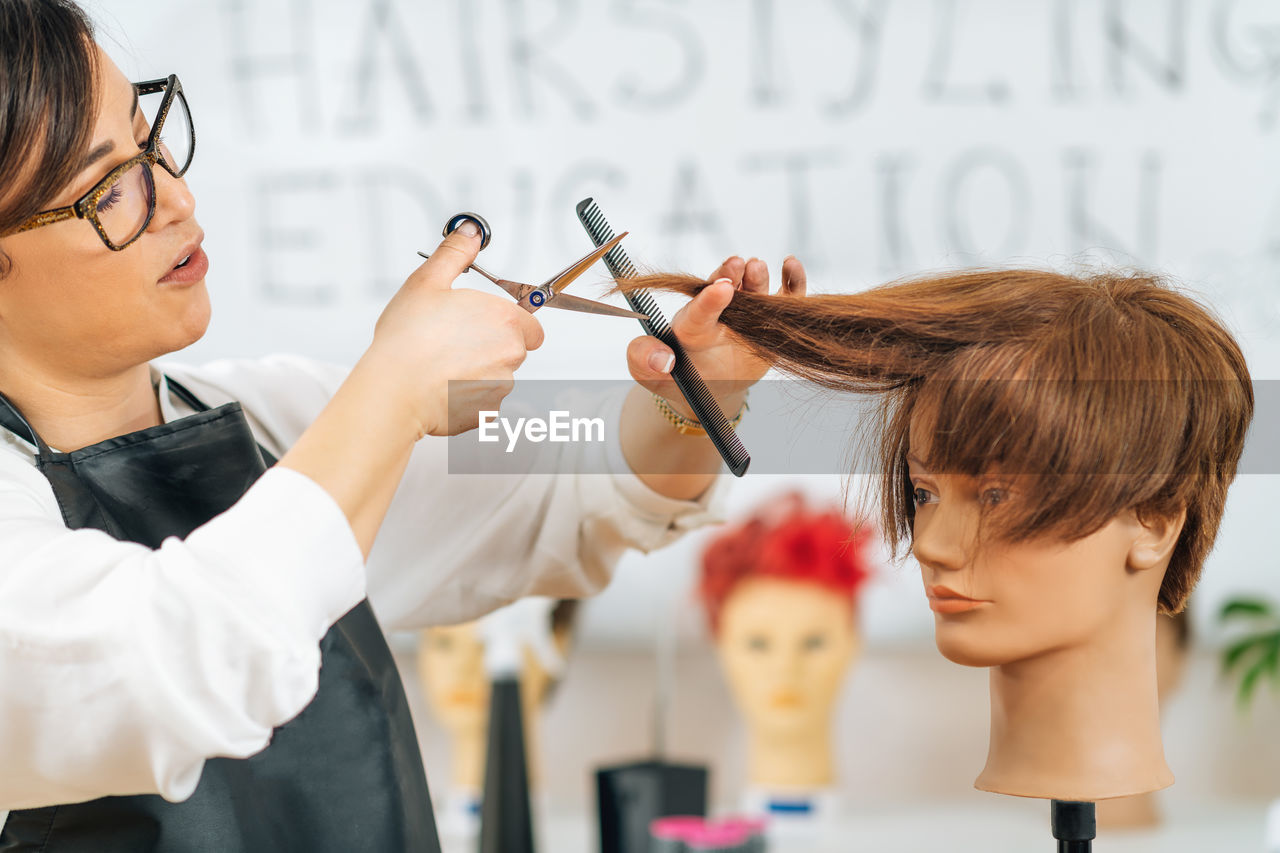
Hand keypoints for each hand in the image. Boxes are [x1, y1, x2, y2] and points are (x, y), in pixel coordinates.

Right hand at [366, 222, 544, 436]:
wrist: (393, 388)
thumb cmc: (408, 339)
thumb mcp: (427, 282)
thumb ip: (455, 254)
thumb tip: (470, 233)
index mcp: (503, 319)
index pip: (530, 323)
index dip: (507, 322)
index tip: (483, 324)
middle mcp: (510, 353)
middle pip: (514, 349)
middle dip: (489, 346)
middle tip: (453, 341)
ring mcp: (500, 385)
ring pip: (497, 377)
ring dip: (477, 372)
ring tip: (441, 364)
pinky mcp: (486, 412)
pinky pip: (482, 401)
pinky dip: (466, 396)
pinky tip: (441, 386)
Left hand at [625, 255, 806, 419]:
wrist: (708, 387)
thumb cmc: (678, 377)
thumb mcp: (649, 372)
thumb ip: (644, 360)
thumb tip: (662, 359)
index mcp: (690, 325)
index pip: (697, 310)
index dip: (709, 299)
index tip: (720, 288)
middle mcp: (719, 313)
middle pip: (727, 288)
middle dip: (732, 274)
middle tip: (737, 264)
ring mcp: (747, 314)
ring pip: (755, 290)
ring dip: (757, 277)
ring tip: (757, 266)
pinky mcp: (770, 320)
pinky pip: (784, 298)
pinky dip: (791, 281)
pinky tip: (791, 266)